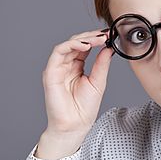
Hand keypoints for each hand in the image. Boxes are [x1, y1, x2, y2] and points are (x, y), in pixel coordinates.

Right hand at [35, 29, 112, 159]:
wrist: (75, 125)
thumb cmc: (85, 108)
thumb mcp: (98, 81)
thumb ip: (101, 64)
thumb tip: (109, 48)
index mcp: (77, 66)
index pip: (85, 46)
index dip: (96, 39)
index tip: (109, 35)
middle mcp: (66, 65)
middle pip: (76, 42)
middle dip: (91, 36)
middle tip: (105, 34)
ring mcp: (58, 67)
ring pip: (68, 44)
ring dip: (83, 39)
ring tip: (98, 39)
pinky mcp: (50, 71)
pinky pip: (58, 52)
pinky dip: (72, 45)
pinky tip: (85, 45)